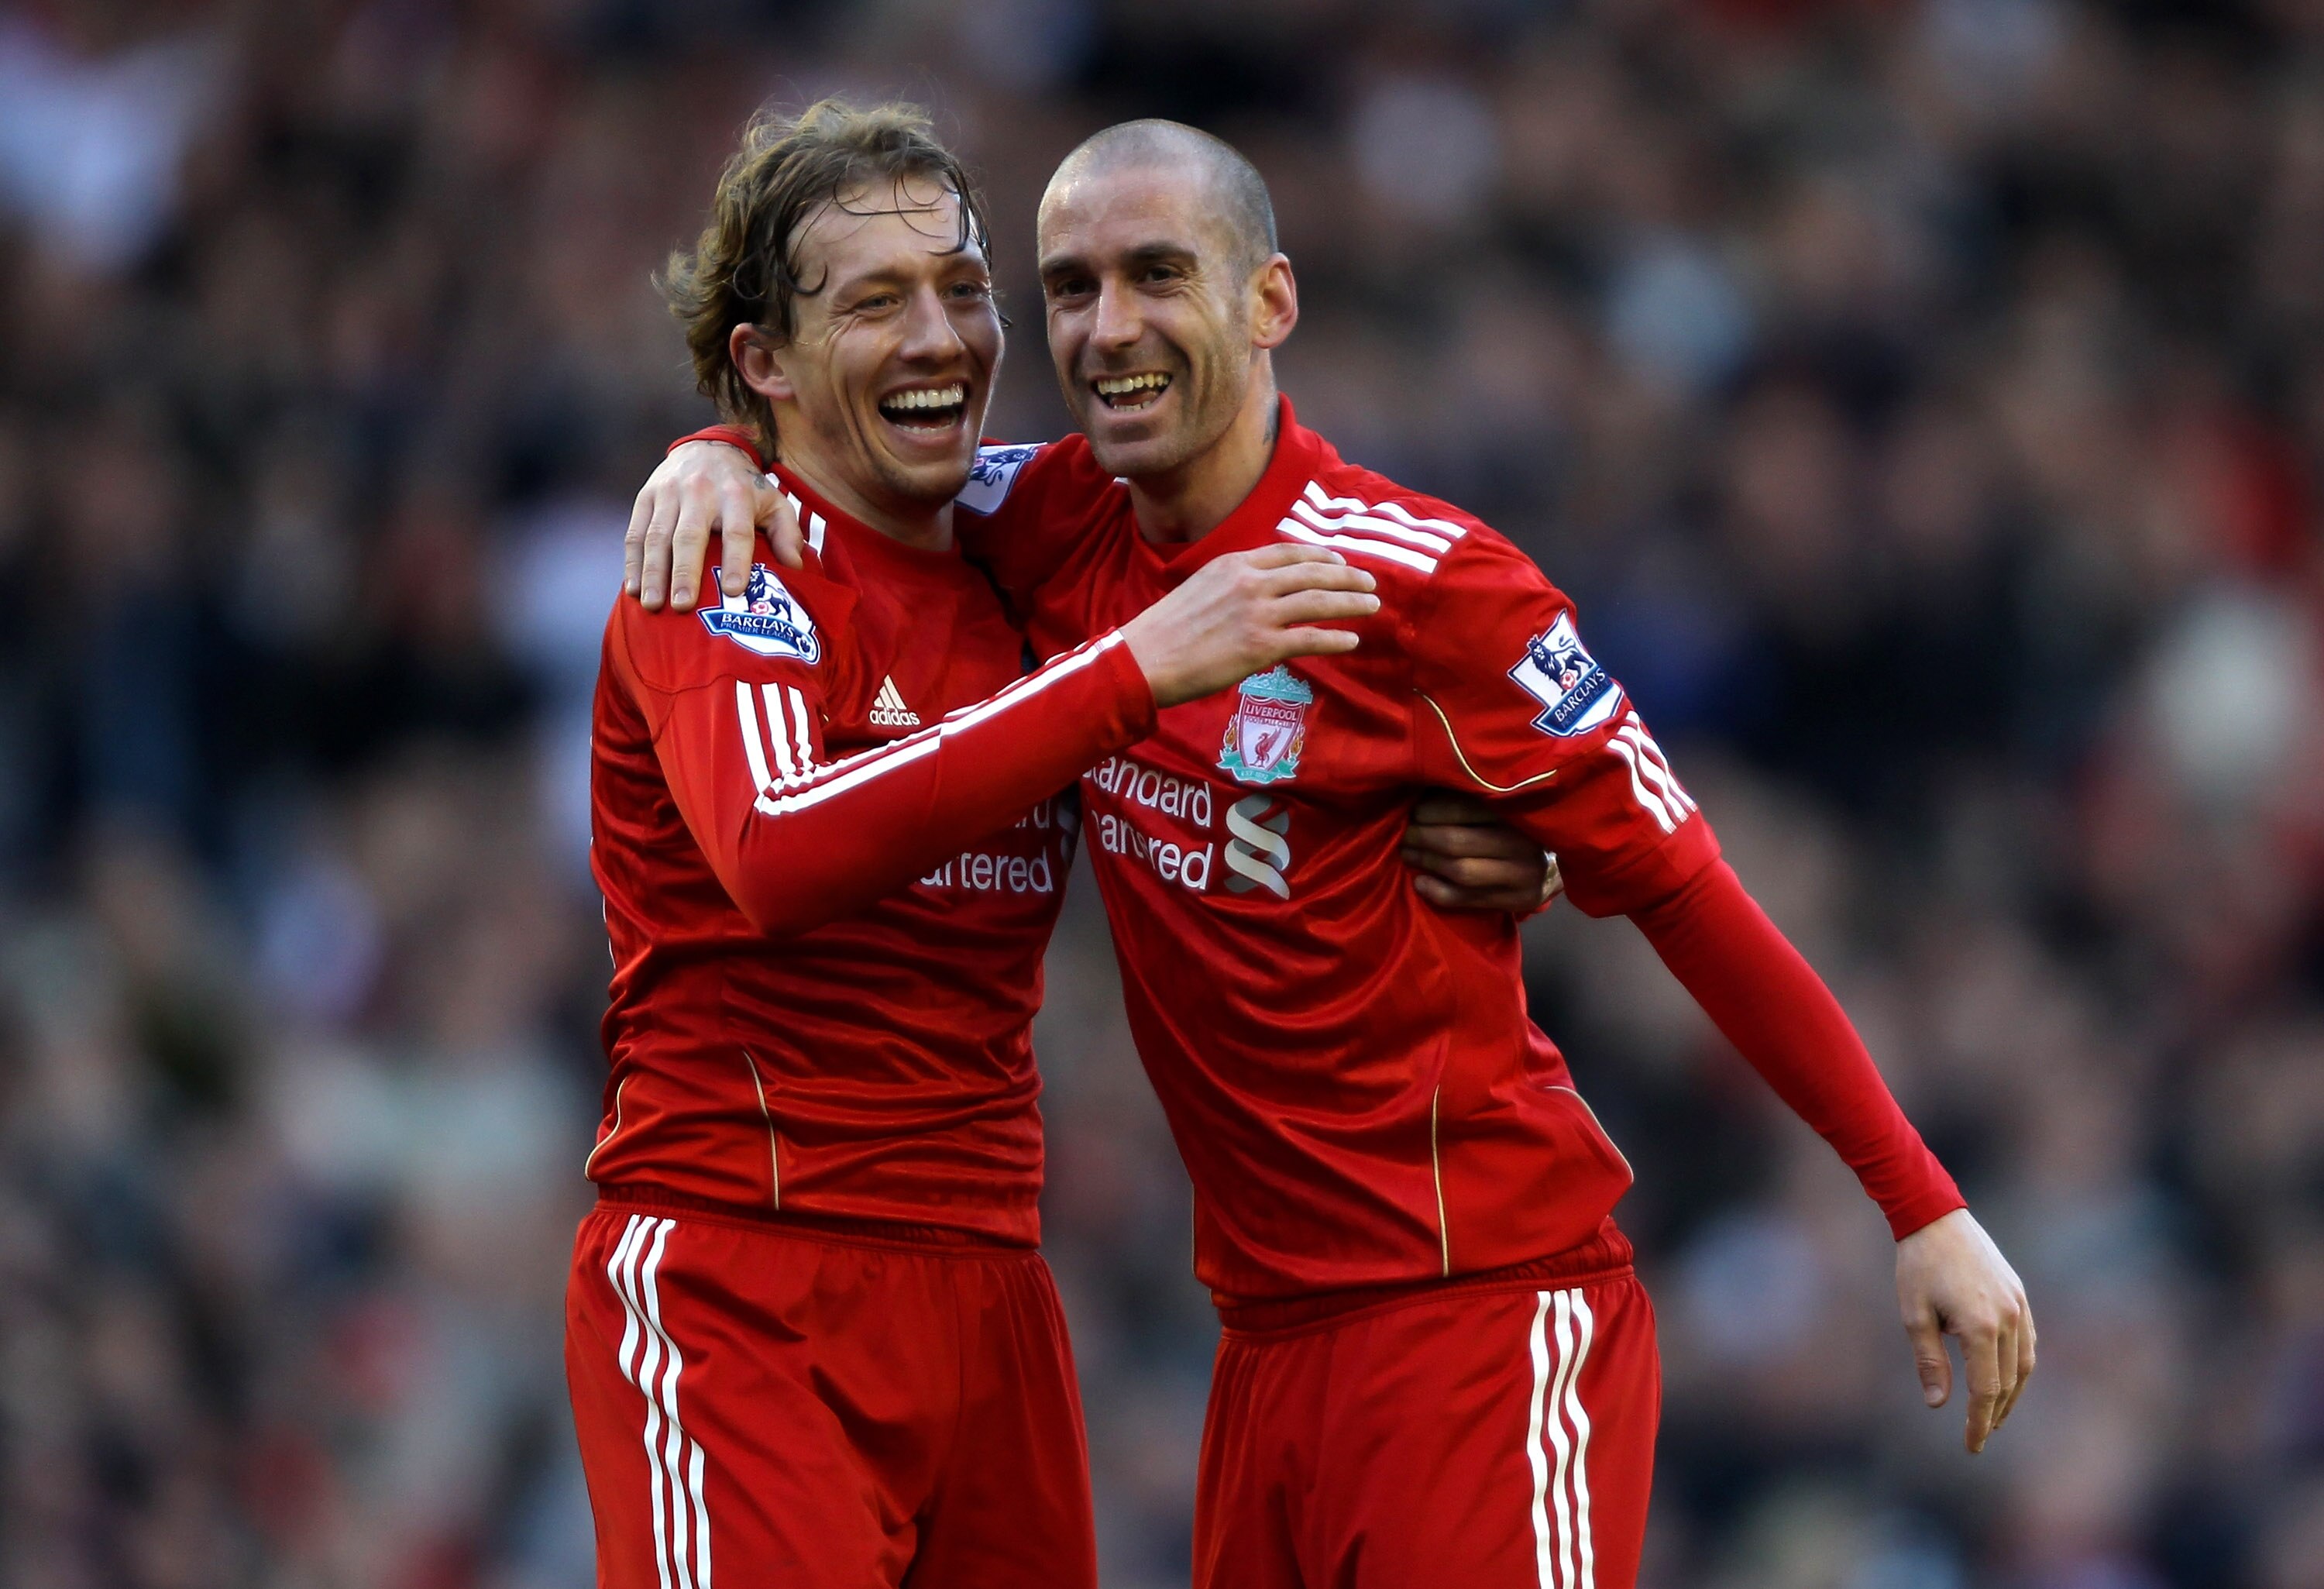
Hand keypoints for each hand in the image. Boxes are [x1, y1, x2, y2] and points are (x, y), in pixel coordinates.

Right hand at [625, 439, 801, 609]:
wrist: (707, 447)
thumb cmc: (745, 488)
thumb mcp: (774, 502)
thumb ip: (787, 533)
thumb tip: (795, 567)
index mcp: (736, 494)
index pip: (737, 531)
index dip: (736, 560)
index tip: (734, 590)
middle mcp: (700, 491)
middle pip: (690, 536)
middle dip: (685, 572)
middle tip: (683, 606)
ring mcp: (669, 493)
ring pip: (657, 536)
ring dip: (653, 572)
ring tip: (652, 604)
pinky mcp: (645, 497)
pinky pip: (636, 532)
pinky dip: (633, 562)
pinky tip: (632, 589)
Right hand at [1121, 546, 1378, 707]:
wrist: (1145, 658)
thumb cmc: (1166, 629)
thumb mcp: (1200, 587)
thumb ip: (1232, 583)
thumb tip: (1259, 591)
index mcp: (1235, 563)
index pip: (1290, 552)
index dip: (1321, 555)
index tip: (1339, 559)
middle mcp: (1251, 582)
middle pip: (1313, 572)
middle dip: (1347, 575)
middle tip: (1369, 581)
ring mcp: (1258, 613)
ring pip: (1319, 601)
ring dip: (1351, 602)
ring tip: (1372, 605)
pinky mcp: (1261, 646)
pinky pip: (1310, 639)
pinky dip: (1336, 638)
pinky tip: (1352, 640)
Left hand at [1401, 794, 1561, 912]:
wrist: (1554, 864)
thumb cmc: (1514, 827)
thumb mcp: (1499, 805)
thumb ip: (1470, 798)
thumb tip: (1420, 791)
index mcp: (1516, 810)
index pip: (1462, 808)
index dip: (1429, 811)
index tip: (1414, 812)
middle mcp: (1523, 842)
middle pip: (1456, 842)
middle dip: (1421, 838)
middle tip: (1406, 834)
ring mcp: (1524, 874)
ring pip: (1460, 871)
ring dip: (1426, 863)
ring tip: (1409, 854)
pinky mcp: (1520, 900)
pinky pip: (1468, 899)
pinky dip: (1437, 892)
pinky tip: (1421, 883)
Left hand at [1896, 1207, 2033, 1453]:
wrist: (1935, 1217)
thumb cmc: (1918, 1266)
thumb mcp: (1914, 1315)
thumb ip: (1928, 1361)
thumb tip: (1938, 1405)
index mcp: (1980, 1327)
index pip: (1986, 1391)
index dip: (1980, 1423)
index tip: (1972, 1446)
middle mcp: (2007, 1318)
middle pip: (2008, 1382)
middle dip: (1995, 1414)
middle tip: (1980, 1436)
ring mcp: (2018, 1305)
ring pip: (2024, 1364)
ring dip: (2011, 1393)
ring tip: (1994, 1414)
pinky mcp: (2019, 1295)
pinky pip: (2027, 1341)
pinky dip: (2019, 1366)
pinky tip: (2005, 1377)